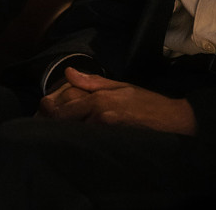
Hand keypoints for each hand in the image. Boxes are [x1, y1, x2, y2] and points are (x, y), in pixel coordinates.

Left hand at [38, 68, 196, 134]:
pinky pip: (89, 142)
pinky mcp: (112, 141)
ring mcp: (105, 129)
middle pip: (65, 122)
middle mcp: (99, 114)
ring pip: (75, 133)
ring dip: (65, 133)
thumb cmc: (146, 102)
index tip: (43, 114)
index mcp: (99, 98)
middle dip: (53, 124)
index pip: (64, 106)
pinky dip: (80, 141)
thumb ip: (92, 81)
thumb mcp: (120, 85)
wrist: (173, 120)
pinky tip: (77, 142)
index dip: (49, 112)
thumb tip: (68, 73)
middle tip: (44, 128)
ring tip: (56, 136)